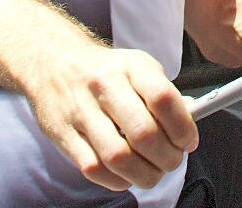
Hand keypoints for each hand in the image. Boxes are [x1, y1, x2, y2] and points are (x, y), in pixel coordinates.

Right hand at [24, 44, 195, 191]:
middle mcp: (104, 85)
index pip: (163, 100)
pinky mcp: (62, 133)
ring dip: (144, 175)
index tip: (189, 142)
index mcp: (131, 66)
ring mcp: (80, 110)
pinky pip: (93, 168)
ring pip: (118, 157)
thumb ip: (164, 95)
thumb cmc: (105, 70)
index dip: (183, 128)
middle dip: (167, 158)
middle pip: (144, 134)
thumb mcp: (138, 67)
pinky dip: (117, 180)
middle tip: (172, 161)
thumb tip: (189, 125)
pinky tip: (126, 174)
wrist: (52, 61)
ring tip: (152, 173)